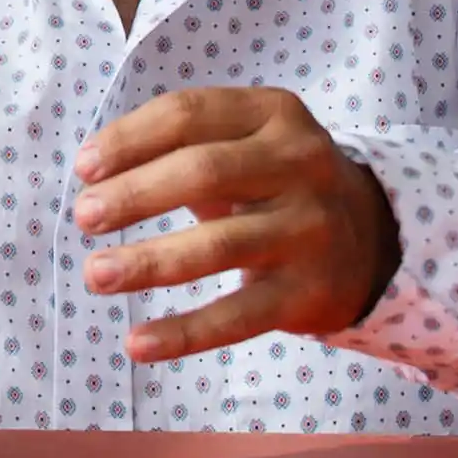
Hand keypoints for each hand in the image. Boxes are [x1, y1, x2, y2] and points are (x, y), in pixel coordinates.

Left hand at [73, 88, 399, 362]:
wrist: (373, 238)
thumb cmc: (275, 181)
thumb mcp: (245, 141)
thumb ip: (179, 145)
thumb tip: (93, 176)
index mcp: (274, 114)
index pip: (188, 114)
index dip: (129, 140)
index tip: (84, 168)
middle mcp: (300, 164)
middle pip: (202, 172)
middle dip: (133, 195)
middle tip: (84, 217)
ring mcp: (309, 228)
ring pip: (218, 246)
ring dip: (148, 262)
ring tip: (95, 274)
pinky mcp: (309, 291)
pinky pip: (238, 315)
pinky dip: (184, 332)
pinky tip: (137, 344)